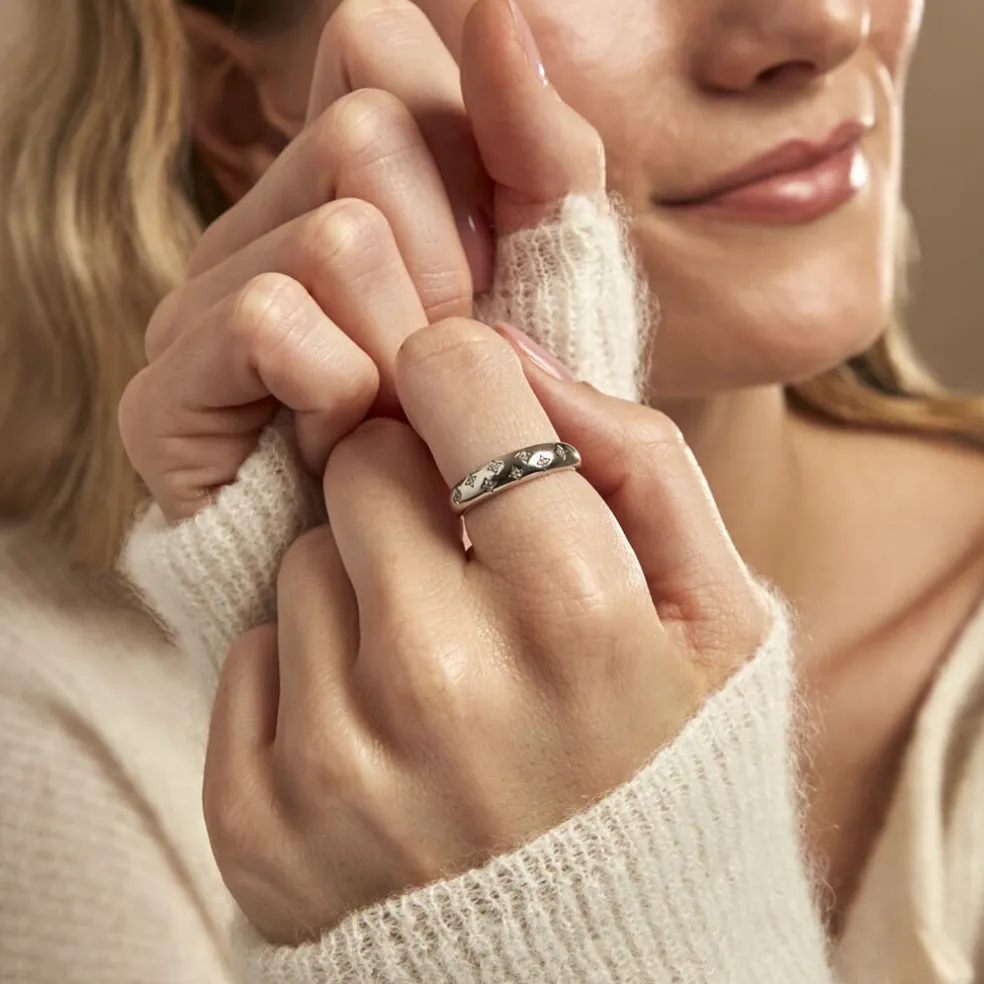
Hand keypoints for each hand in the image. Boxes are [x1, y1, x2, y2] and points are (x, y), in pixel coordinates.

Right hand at [119, 0, 601, 522]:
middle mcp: (259, 218)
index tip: (493, 255)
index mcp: (340, 179)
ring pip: (331, 235)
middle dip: (449, 262)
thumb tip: (500, 5)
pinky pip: (265, 319)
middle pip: (363, 131)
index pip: (377, 43)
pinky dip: (338, 387)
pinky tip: (347, 437)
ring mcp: (202, 299)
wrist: (441, 570)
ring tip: (405, 411)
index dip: (462, 147)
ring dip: (405, 343)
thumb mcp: (549, 269)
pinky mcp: (165, 393)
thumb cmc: (500, 418)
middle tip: (449, 355)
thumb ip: (537, 142)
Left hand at [203, 316, 772, 945]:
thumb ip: (638, 460)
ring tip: (439, 668)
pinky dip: (309, 673)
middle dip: (413, 489)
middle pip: (362, 461)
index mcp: (572, 611)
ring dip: (363, 587)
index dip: (461, 379)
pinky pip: (253, 656)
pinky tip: (385, 733)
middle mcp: (441, 682)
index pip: (452, 380)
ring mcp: (339, 761)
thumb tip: (508, 348)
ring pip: (301, 558)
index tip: (472, 410)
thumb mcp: (718, 617)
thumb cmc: (669, 770)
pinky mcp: (262, 824)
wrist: (597, 968)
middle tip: (470, 569)